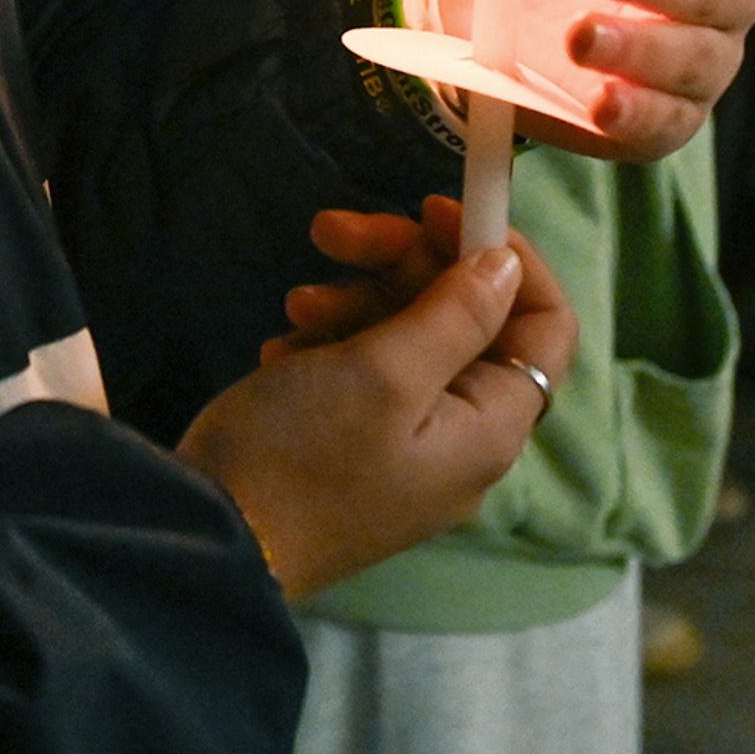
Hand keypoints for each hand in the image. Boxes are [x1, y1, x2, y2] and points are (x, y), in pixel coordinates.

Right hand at [177, 220, 574, 597]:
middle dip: (403, 265)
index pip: (544, 323)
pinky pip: (363, 374)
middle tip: (330, 232)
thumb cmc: (303, 454)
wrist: (210, 544)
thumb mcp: (384, 371)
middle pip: (465, 320)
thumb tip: (507, 264)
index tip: (436, 209)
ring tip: (294, 302)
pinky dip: (329, 344)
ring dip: (355, 302)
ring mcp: (408, 447)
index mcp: (491, 424)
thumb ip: (456, 314)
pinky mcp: (355, 449)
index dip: (504, 255)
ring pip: (406, 339)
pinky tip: (282, 346)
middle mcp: (462, 438)